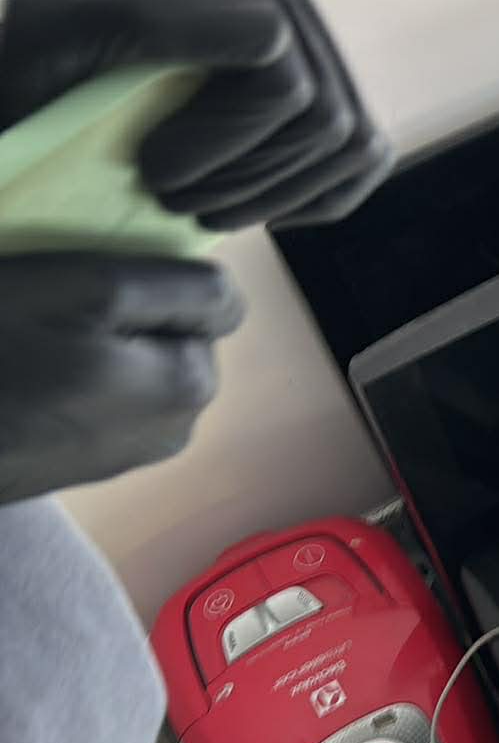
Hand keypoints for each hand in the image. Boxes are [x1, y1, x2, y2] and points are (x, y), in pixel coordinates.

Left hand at [0, 0, 393, 228]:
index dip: (221, 141)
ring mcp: (316, 41)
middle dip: (244, 178)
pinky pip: (368, 158)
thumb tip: (271, 36)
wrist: (47, 105)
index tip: (150, 166)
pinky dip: (314, 197)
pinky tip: (251, 199)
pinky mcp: (337, 93)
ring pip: (351, 143)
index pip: (281, 74)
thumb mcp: (52, 32)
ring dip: (273, 196)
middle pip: (322, 117)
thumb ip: (143, 14)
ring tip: (201, 205)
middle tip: (170, 196)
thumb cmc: (36, 76)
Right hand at [0, 253, 242, 502]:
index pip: (208, 301)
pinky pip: (101, 390)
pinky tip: (23, 376)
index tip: (81, 292)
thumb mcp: (88, 289)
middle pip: (173, 332)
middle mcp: (177, 429)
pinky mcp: (87, 460)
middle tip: (48, 318)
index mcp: (190, 387)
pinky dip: (73, 372)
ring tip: (30, 346)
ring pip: (135, 359)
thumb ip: (182, 290)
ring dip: (94, 341)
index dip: (146, 282)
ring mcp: (131, 451)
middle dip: (124, 315)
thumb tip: (232, 301)